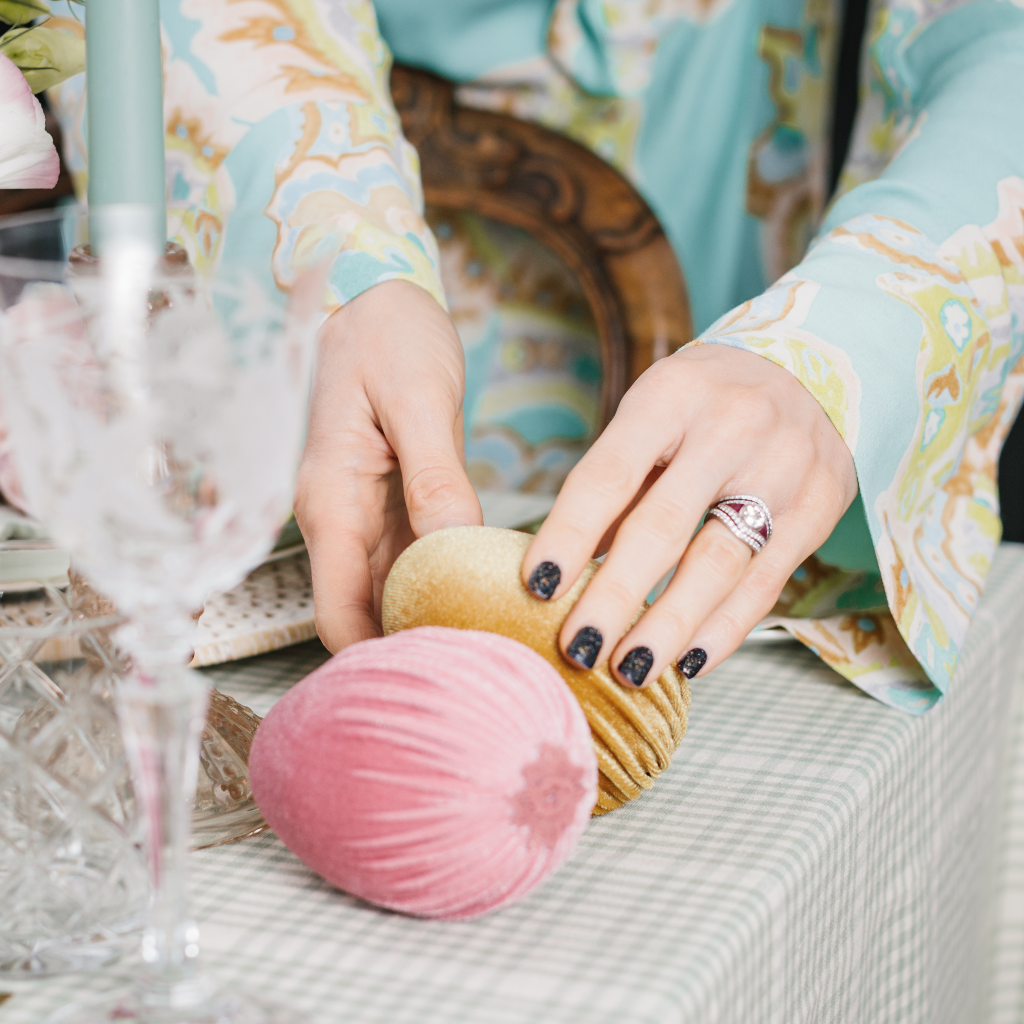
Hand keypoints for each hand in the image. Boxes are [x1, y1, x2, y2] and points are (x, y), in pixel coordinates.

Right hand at [294, 280, 481, 650]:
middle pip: (367, 616)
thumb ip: (434, 478)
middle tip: (486, 673)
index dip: (379, 657)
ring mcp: (368, 517)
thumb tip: (454, 549)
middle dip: (415, 650)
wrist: (375, 295)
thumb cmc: (386, 334)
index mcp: (331, 503)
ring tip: (498, 646)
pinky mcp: (396, 505)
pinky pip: (417, 563)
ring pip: (394, 595)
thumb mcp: (416, 400)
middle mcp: (342, 522)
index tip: (441, 678)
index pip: (338, 615)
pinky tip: (489, 597)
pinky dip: (448, 585)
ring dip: (436, 622)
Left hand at [521, 343, 857, 686]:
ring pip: (718, 564)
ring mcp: (782, 469)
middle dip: (615, 596)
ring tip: (629, 670)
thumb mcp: (652, 415)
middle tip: (577, 647)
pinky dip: (724, 629)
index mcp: (670, 397)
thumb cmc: (705, 402)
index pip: (608, 476)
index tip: (537, 585)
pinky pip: (764, 583)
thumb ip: (617, 487)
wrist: (813, 368)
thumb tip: (567, 570)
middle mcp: (730, 428)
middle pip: (662, 526)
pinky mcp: (817, 509)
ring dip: (669, 626)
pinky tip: (689, 662)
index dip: (570, 535)